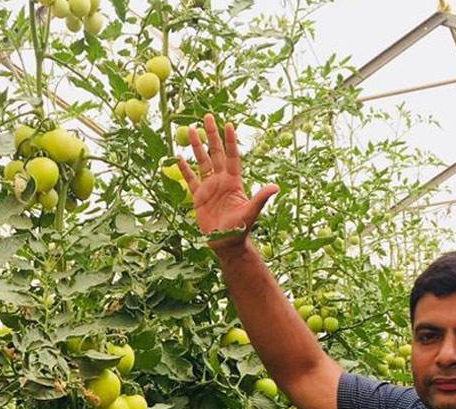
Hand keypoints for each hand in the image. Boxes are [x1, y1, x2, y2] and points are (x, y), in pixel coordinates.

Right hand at [175, 114, 278, 253]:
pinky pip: (190, 179)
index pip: (232, 156)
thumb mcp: (251, 213)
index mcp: (234, 181)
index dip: (231, 141)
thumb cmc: (240, 230)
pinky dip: (185, 169)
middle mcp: (221, 180)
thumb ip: (260, 198)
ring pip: (202, 162)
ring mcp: (209, 187)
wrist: (225, 244)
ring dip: (197, 146)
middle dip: (212, 135)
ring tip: (191, 130)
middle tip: (207, 117)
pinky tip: (179, 156)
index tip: (228, 125)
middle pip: (216, 153)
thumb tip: (276, 187)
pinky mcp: (198, 197)